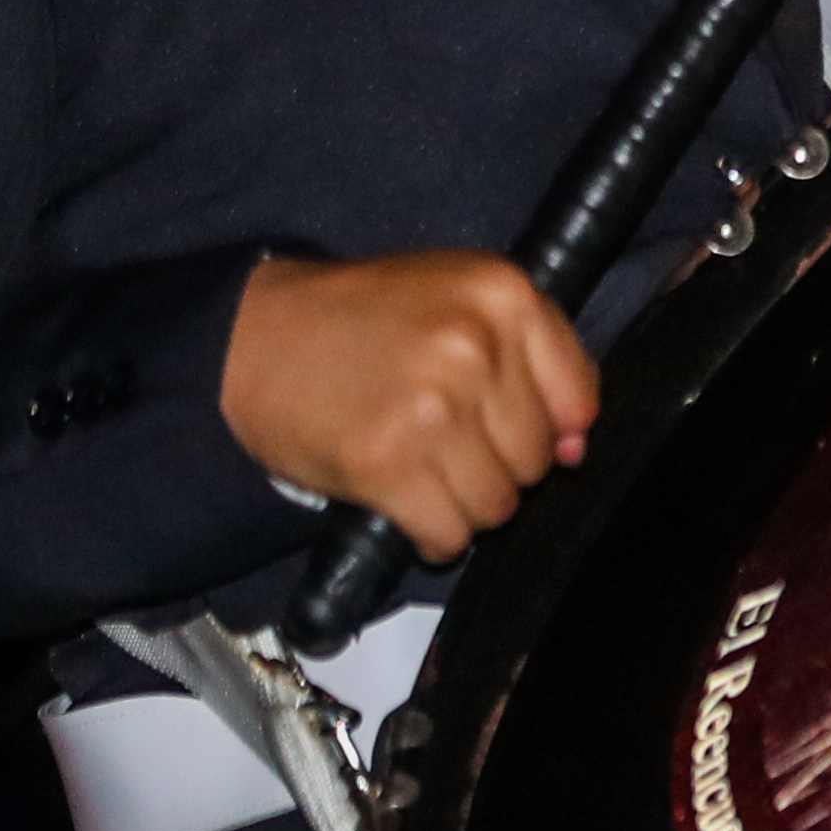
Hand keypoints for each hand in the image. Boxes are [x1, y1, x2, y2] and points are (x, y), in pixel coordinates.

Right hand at [218, 252, 597, 564]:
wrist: (251, 338)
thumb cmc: (361, 321)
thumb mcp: (457, 299)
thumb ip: (533, 359)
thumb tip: (576, 450)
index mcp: (502, 293)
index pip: (579, 400)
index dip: (551, 430)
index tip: (509, 429)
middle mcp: (474, 345)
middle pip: (535, 459)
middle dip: (497, 466)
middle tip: (444, 443)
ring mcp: (431, 407)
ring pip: (497, 505)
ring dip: (463, 504)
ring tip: (422, 471)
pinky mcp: (386, 464)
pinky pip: (449, 535)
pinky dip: (433, 536)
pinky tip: (406, 506)